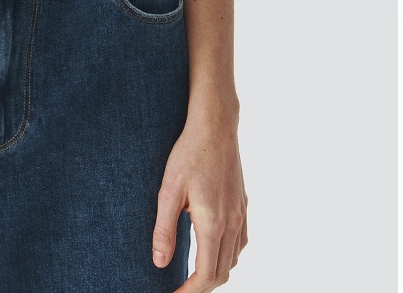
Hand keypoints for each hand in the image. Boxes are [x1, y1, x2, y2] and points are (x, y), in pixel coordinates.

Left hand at [152, 117, 247, 289]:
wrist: (215, 126)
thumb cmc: (189, 154)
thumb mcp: (168, 190)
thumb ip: (164, 229)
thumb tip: (159, 263)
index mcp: (213, 223)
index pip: (206, 274)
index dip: (190, 291)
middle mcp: (232, 223)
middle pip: (222, 271)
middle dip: (202, 286)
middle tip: (181, 288)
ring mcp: (241, 214)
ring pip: (234, 258)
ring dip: (216, 272)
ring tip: (194, 273)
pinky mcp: (243, 204)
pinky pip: (241, 242)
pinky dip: (228, 255)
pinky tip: (214, 248)